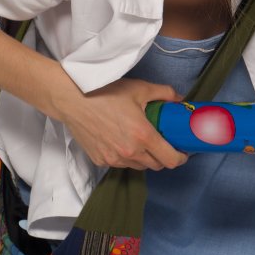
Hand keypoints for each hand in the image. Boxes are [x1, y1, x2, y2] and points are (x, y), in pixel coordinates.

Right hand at [56, 77, 187, 170]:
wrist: (72, 100)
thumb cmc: (106, 93)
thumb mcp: (140, 88)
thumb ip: (165, 93)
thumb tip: (180, 98)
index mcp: (143, 136)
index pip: (170, 160)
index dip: (181, 158)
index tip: (183, 152)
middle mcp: (129, 152)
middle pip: (156, 166)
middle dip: (164, 157)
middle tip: (164, 143)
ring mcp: (113, 159)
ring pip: (138, 166)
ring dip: (145, 158)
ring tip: (143, 142)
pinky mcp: (100, 160)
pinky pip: (120, 164)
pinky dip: (126, 157)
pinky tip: (124, 142)